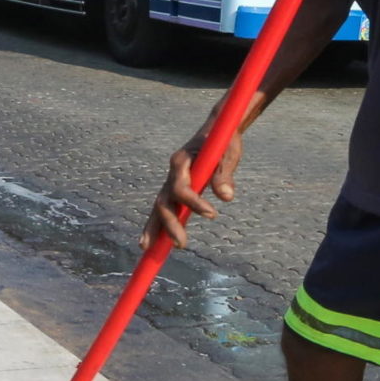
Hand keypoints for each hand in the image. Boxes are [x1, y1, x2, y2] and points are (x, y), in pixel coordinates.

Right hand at [141, 121, 242, 250]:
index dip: (194, 202)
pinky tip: (152, 243)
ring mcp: (171, 181)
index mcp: (182, 160)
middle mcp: (172, 172)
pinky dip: (157, 225)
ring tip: (151, 250)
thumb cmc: (223, 141)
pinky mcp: (175, 188)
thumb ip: (225, 174)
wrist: (215, 130)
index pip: (181, 187)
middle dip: (170, 224)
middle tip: (181, 244)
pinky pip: (164, 208)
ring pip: (159, 207)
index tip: (213, 215)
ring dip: (155, 228)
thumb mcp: (228, 153)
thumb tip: (226, 197)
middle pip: (164, 201)